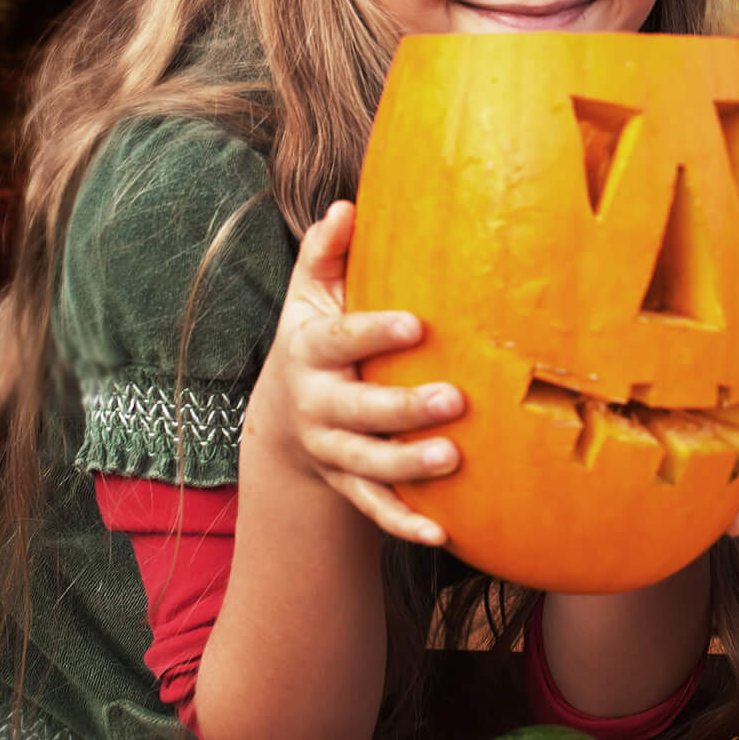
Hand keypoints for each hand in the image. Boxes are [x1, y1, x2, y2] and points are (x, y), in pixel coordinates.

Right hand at [249, 199, 466, 544]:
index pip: (341, 340)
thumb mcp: (310, 294)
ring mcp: (331, 451)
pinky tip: (443, 533)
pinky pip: (374, 509)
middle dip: (404, 409)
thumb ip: (327, 252)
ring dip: (408, 467)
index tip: (416, 325)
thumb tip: (345, 206)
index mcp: (310, 351)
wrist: (283, 418)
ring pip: (367, 465)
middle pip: (358, 412)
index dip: (374, 334)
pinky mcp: (347, 484)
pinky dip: (404, 524)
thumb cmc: (317, 337)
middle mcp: (317, 406)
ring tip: (452, 459)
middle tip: (455, 399)